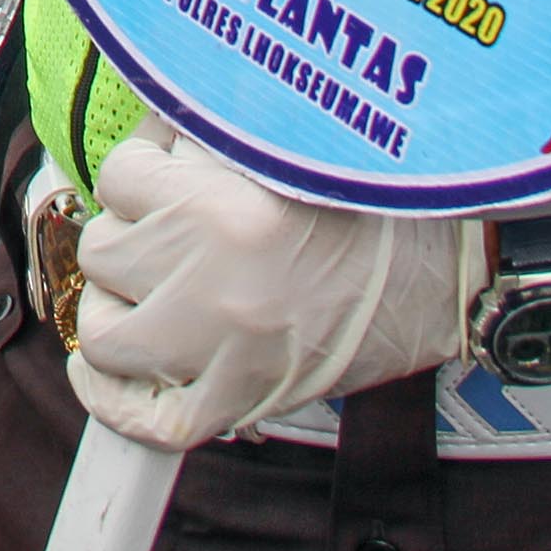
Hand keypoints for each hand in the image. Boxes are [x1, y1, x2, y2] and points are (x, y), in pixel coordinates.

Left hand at [65, 121, 480, 449]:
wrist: (447, 269)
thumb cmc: (373, 200)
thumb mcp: (281, 140)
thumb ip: (203, 132)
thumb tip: (143, 135)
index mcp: (220, 207)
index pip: (118, 177)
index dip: (142, 171)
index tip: (168, 174)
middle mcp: (213, 285)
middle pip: (103, 253)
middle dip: (132, 235)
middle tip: (171, 230)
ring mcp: (224, 352)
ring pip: (104, 333)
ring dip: (119, 307)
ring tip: (153, 288)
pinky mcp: (242, 401)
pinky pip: (145, 419)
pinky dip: (113, 397)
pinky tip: (107, 371)